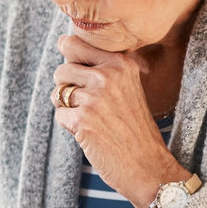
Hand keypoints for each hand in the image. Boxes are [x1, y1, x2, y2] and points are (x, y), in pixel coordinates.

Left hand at [52, 32, 189, 207]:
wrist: (149, 166)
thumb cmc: (134, 128)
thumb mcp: (128, 87)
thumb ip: (102, 66)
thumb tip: (63, 41)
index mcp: (121, 63)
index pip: (75, 44)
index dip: (71, 59)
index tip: (80, 72)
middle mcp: (108, 76)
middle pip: (61, 69)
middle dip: (67, 88)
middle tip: (89, 105)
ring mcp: (95, 98)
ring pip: (57, 93)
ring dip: (67, 107)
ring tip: (91, 118)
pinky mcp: (82, 120)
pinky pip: (59, 115)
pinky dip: (70, 126)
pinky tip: (90, 133)